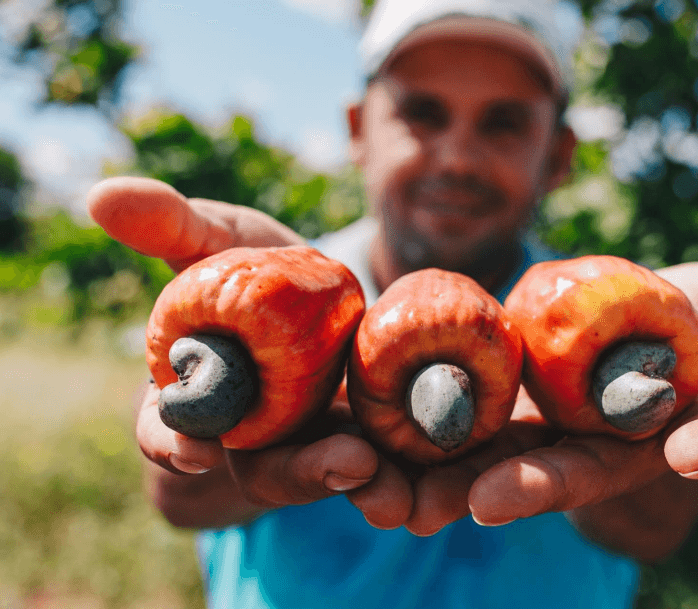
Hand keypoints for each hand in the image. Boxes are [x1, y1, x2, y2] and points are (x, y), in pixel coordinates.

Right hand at [88, 177, 404, 526]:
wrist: (321, 285)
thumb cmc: (254, 264)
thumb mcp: (219, 239)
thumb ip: (171, 226)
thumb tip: (100, 194)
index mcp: (194, 395)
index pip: (165, 432)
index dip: (173, 443)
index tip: (196, 449)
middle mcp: (246, 433)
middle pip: (260, 468)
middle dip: (298, 470)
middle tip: (342, 463)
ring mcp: (303, 441)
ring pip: (319, 472)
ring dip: (349, 475)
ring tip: (378, 467)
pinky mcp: (354, 437)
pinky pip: (370, 460)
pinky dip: (389, 465)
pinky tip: (412, 460)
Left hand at [385, 262, 697, 550]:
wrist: (619, 317)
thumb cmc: (688, 311)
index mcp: (674, 415)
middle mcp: (609, 440)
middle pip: (580, 464)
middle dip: (541, 482)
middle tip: (491, 501)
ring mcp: (548, 432)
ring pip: (502, 461)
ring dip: (452, 482)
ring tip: (401, 500)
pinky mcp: (496, 415)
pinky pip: (452, 435)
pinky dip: (412, 449)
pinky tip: (365, 461)